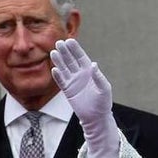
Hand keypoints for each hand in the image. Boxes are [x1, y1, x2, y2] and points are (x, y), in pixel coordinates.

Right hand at [50, 39, 119, 157]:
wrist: (96, 116)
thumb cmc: (103, 102)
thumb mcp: (104, 88)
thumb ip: (98, 76)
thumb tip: (93, 64)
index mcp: (90, 71)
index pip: (81, 57)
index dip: (75, 49)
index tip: (69, 41)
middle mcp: (80, 74)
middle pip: (70, 60)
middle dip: (65, 52)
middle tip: (59, 43)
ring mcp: (73, 82)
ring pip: (64, 69)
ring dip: (59, 61)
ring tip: (53, 52)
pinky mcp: (67, 91)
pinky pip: (61, 81)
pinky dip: (57, 75)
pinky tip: (54, 69)